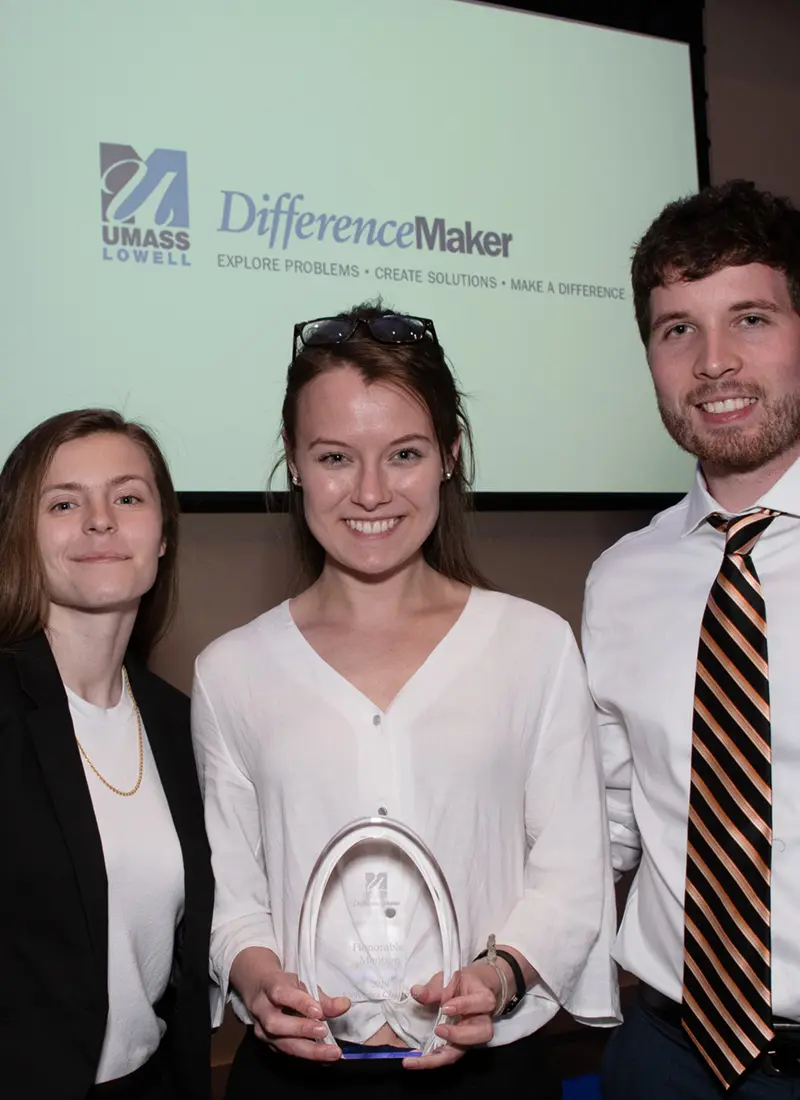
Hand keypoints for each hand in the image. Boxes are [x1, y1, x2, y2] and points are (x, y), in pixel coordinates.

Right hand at [230, 947, 350, 1061]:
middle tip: (324, 1032)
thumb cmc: (285, 986)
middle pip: (276, 1024)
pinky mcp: (268, 1043)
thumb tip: (344, 1005)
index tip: (319, 1011)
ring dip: (308, 1050)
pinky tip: (324, 1058)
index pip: (282, 994)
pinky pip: (286, 1052)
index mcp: (270, 986)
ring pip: (280, 1043)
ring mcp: (261, 1029)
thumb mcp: (302, 984)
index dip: (300, 1003)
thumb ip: (322, 998)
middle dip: (301, 1029)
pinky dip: (307, 1056)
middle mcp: (262, 1009)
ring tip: (330, 1052)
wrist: (259, 989)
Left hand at [403, 962, 505, 1068]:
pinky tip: (417, 1060)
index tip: (445, 1007)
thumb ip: (433, 988)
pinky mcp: (461, 1044)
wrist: (470, 990)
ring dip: (444, 1054)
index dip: (464, 1005)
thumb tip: (416, 992)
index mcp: (484, 998)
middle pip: (482, 1033)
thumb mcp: (447, 979)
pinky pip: (452, 1054)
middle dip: (459, 1035)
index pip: (482, 1002)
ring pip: (467, 1048)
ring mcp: (473, 1035)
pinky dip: (434, 1059)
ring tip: (422, 1055)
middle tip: (437, 1030)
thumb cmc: (460, 983)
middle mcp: (483, 1020)